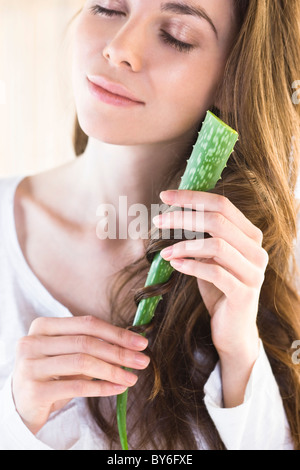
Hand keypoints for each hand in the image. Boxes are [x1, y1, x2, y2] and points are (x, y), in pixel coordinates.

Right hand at [12, 315, 149, 433]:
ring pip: (83, 363)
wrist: (21, 404)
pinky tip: (117, 388)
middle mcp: (33, 342)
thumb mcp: (68, 354)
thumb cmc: (51, 374)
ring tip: (132, 378)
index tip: (140, 342)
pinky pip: (77, 387)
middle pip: (87, 342)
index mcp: (43, 326)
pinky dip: (102, 388)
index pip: (87, 324)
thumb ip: (92, 345)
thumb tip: (131, 345)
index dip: (116, 333)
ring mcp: (30, 365)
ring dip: (113, 370)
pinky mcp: (34, 390)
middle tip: (142, 361)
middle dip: (119, 352)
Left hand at [154, 190, 268, 404]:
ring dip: (184, 245)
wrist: (233, 330)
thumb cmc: (218, 290)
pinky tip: (175, 264)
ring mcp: (253, 272)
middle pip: (218, 221)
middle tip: (158, 221)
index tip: (165, 196)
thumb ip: (201, 237)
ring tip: (164, 251)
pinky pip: (215, 273)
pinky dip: (191, 266)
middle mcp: (256, 250)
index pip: (222, 205)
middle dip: (183, 217)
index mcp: (250, 236)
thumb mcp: (210, 259)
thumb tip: (172, 212)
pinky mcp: (244, 293)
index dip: (192, 197)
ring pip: (217, 245)